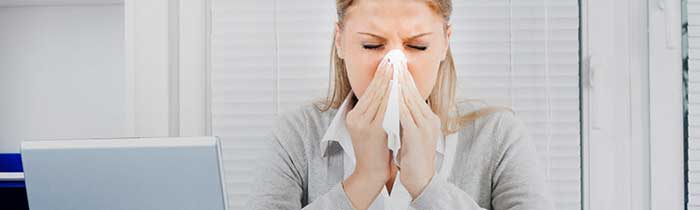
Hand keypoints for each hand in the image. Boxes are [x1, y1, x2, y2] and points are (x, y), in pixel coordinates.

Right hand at [342, 58, 393, 209]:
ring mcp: (363, 124)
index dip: (380, 75)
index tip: (389, 61)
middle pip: (373, 90)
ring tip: (398, 66)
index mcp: (354, 115)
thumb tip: (387, 90)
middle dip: (385, 73)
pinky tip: (401, 86)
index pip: (369, 90)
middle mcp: (355, 118)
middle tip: (394, 57)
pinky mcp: (373, 130)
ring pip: (379, 97)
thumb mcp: (371, 127)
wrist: (371, 173)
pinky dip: (393, 95)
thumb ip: (375, 110)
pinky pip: (385, 108)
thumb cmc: (376, 150)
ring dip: (390, 80)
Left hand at [397, 67, 442, 198]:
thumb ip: (407, 118)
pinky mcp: (417, 135)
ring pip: (409, 100)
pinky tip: (389, 94)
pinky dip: (396, 103)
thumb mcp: (412, 134)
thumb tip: (396, 103)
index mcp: (429, 118)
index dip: (404, 78)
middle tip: (392, 61)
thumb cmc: (413, 157)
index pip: (415, 93)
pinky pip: (405, 114)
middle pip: (413, 92)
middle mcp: (430, 119)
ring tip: (389, 72)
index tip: (394, 65)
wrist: (421, 179)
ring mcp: (425, 126)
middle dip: (401, 76)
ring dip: (398, 85)